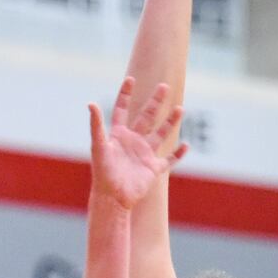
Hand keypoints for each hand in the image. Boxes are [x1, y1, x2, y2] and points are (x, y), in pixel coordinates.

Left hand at [89, 77, 186, 208]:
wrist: (112, 198)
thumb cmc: (102, 173)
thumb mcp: (99, 146)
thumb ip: (96, 125)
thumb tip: (90, 103)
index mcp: (118, 135)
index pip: (121, 110)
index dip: (125, 95)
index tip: (130, 79)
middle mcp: (132, 142)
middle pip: (146, 117)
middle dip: (155, 102)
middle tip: (164, 86)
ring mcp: (144, 155)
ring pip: (160, 134)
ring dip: (170, 122)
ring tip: (179, 108)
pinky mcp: (153, 169)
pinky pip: (169, 160)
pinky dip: (179, 154)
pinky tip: (186, 145)